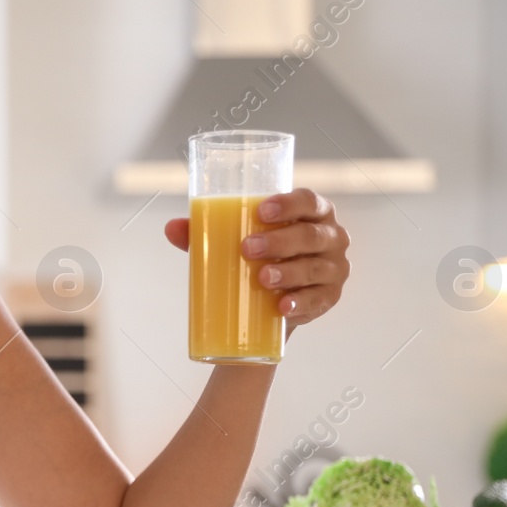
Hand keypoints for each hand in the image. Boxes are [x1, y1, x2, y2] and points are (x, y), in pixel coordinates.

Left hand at [164, 188, 350, 326]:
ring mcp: (334, 268)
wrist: (270, 304)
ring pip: (314, 267)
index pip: (308, 200)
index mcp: (312, 213)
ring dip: (289, 272)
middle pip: (310, 235)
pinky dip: (300, 303)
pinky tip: (282, 306)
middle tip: (247, 249)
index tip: (261, 211)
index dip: (289, 203)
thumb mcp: (233, 243)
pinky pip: (318, 299)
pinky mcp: (329, 297)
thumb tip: (172, 228)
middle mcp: (330, 237)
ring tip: (262, 278)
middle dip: (279, 241)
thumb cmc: (257, 259)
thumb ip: (205, 234)